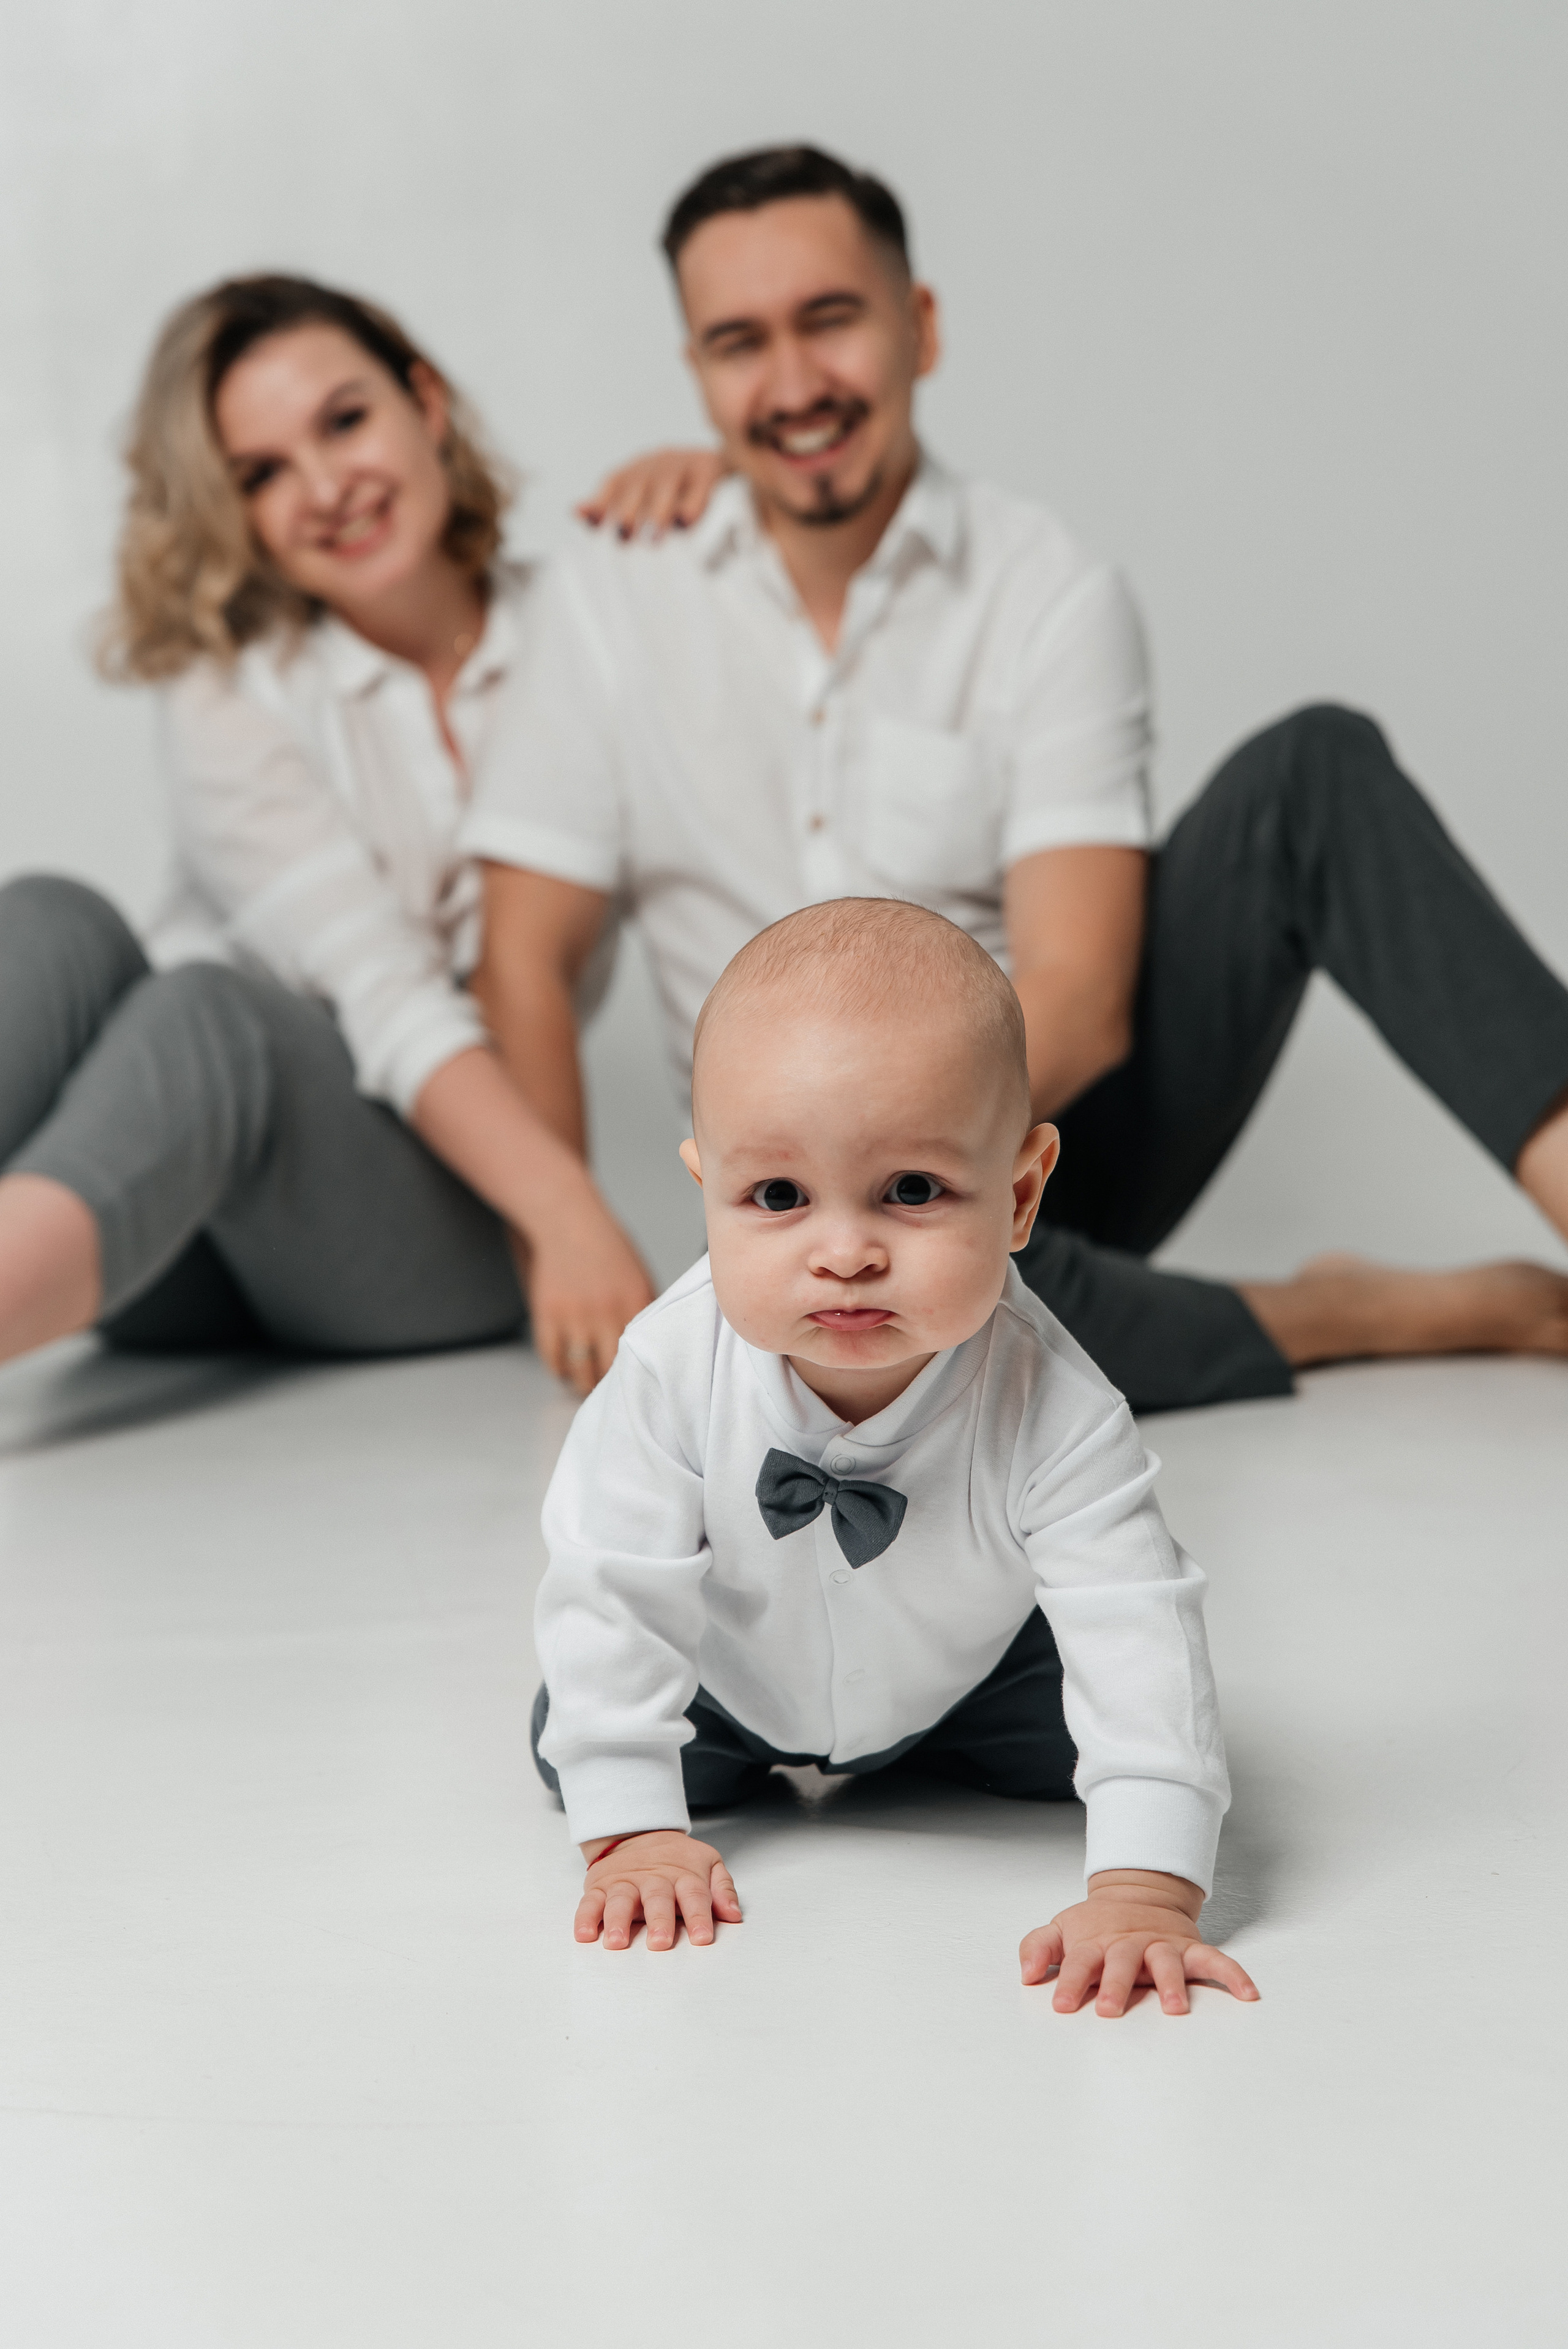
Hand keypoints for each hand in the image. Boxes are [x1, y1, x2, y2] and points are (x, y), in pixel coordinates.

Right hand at [524, 1189, 654, 1396]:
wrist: (569, 1224)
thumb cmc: (609, 1249)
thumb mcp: (641, 1276)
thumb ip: (649, 1310)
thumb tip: (660, 1343)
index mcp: (635, 1304)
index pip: (641, 1355)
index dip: (639, 1375)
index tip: (638, 1384)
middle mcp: (606, 1313)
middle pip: (610, 1371)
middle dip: (609, 1385)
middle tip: (611, 1391)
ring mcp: (575, 1316)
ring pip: (580, 1371)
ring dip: (584, 1384)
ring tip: (587, 1385)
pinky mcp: (547, 1315)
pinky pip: (553, 1358)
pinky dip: (560, 1370)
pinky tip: (566, 1370)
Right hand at [575, 1829, 742, 1950]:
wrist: (637, 1833)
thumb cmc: (677, 1859)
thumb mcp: (708, 1863)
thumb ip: (722, 1889)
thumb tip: (734, 1915)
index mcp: (683, 1875)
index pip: (694, 1895)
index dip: (699, 1916)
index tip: (703, 1937)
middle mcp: (653, 1879)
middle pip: (657, 1898)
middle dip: (658, 1920)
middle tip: (660, 1941)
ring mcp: (624, 1882)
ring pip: (621, 1900)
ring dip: (618, 1921)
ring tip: (617, 1942)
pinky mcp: (599, 1886)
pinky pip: (590, 1902)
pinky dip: (585, 1917)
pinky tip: (585, 1934)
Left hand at [576, 446, 728, 539]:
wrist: (717, 459)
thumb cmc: (672, 485)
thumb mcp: (642, 493)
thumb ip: (609, 505)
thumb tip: (575, 512)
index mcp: (638, 468)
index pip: (614, 482)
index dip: (600, 500)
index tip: (588, 520)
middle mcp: (656, 462)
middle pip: (638, 483)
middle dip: (629, 510)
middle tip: (624, 537)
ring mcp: (682, 464)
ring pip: (666, 486)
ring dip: (659, 513)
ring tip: (654, 540)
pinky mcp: (708, 469)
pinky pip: (699, 487)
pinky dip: (693, 504)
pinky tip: (685, 523)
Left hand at [1020, 1869, 1258, 2016]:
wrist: (1137, 1894)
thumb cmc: (1096, 1926)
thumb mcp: (1061, 1930)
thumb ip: (1038, 1948)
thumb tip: (1026, 1972)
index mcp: (1096, 1942)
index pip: (1079, 1961)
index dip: (1069, 1981)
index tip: (1060, 2003)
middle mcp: (1129, 1943)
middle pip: (1121, 1962)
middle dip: (1115, 1985)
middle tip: (1108, 2009)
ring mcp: (1160, 1944)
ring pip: (1167, 1962)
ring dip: (1170, 1983)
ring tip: (1174, 2008)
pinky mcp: (1188, 1947)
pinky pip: (1214, 1960)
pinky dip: (1232, 1974)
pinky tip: (1247, 1994)